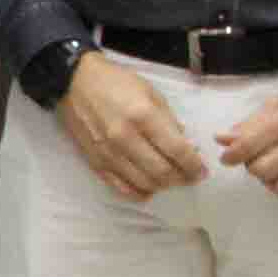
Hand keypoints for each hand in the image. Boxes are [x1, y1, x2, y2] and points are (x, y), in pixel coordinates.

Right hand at [52, 52, 213, 201]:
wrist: (75, 83)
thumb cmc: (116, 83)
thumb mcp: (151, 92)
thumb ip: (169, 121)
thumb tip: (185, 147)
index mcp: (143, 116)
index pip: (176, 150)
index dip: (194, 165)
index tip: (202, 170)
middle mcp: (125, 138)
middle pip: (162, 172)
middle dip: (182, 179)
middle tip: (190, 177)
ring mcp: (108, 153)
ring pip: (144, 184)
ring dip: (163, 186)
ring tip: (171, 180)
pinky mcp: (95, 162)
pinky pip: (121, 188)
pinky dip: (139, 193)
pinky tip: (149, 187)